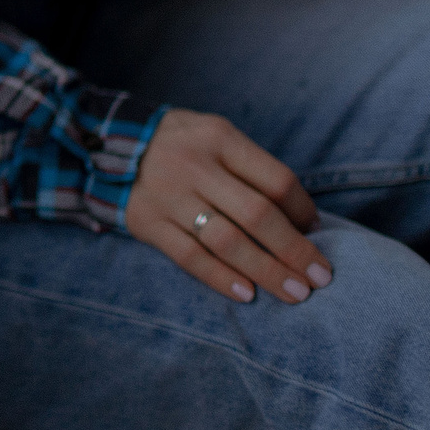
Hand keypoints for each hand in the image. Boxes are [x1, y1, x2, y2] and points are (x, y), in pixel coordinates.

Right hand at [124, 109, 332, 305]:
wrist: (108, 142)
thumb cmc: (182, 145)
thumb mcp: (216, 136)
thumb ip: (253, 169)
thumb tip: (303, 222)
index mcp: (218, 138)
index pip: (276, 180)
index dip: (304, 211)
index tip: (317, 233)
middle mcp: (193, 164)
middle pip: (257, 214)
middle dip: (296, 251)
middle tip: (321, 278)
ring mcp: (168, 194)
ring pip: (226, 240)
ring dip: (266, 271)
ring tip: (295, 293)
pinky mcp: (147, 221)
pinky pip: (189, 256)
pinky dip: (220, 278)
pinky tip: (246, 294)